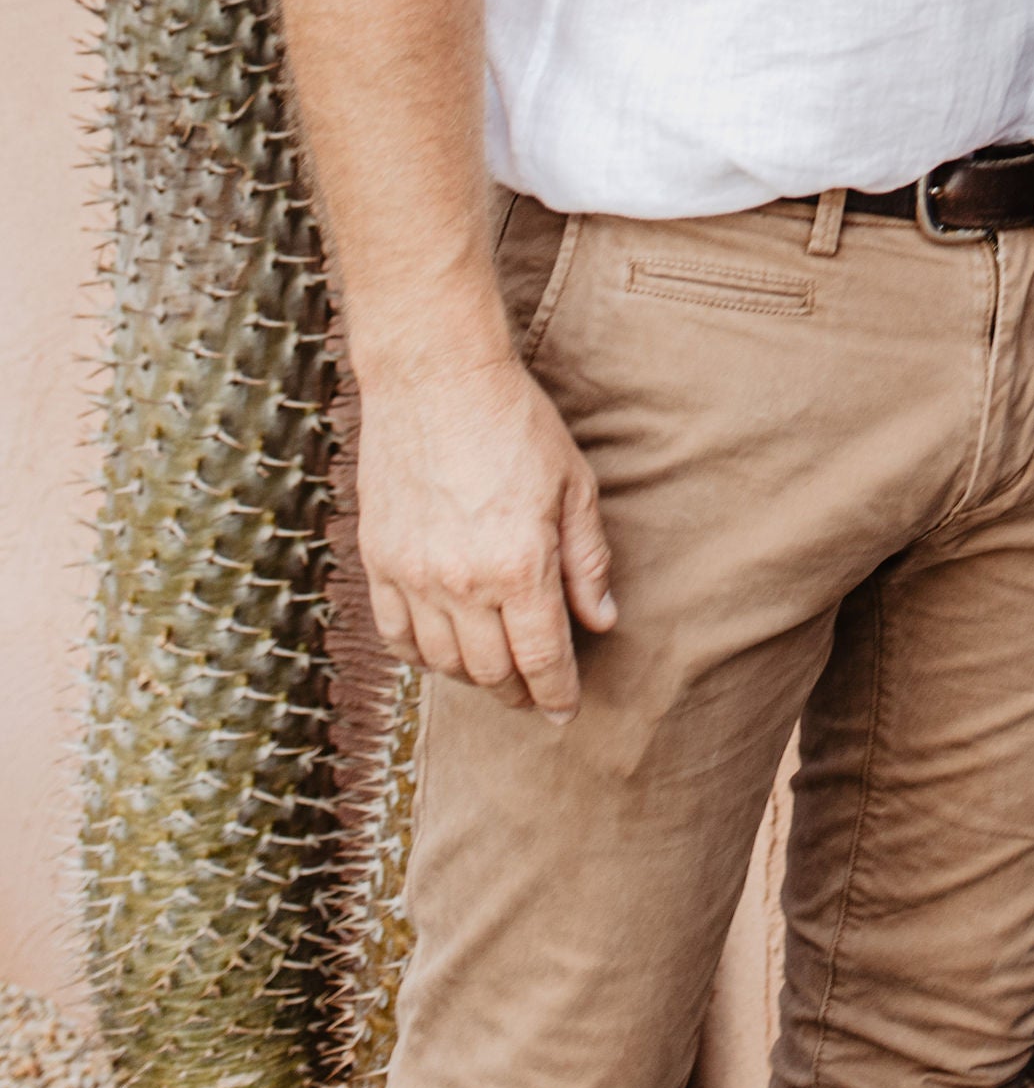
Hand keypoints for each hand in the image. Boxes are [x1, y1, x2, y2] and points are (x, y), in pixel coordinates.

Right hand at [355, 350, 616, 722]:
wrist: (435, 377)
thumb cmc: (515, 423)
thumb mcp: (573, 485)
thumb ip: (587, 561)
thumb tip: (600, 621)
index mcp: (518, 567)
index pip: (541, 660)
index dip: (557, 694)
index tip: (565, 710)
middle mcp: (461, 583)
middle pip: (491, 672)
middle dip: (519, 691)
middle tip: (535, 691)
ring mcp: (413, 575)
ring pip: (442, 662)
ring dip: (472, 676)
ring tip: (495, 669)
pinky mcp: (378, 560)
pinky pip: (394, 634)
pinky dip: (420, 655)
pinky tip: (441, 649)